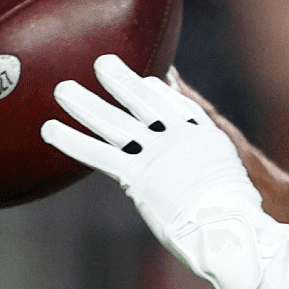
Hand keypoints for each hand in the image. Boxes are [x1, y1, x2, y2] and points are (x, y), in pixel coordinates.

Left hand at [42, 54, 276, 288]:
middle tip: (102, 62)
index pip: (177, 104)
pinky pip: (97, 153)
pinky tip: (49, 130)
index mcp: (205, 136)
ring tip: (63, 90)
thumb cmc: (239, 218)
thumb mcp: (234, 183)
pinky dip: (71, 140)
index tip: (148, 80)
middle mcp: (179, 136)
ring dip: (85, 104)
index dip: (158, 90)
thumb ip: (214, 171)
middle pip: (144, 100)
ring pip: (113, 122)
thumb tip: (213, 179)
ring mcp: (156, 153)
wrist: (230, 226)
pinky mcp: (136, 175)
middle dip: (122, 80)